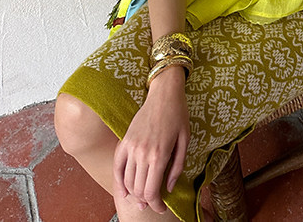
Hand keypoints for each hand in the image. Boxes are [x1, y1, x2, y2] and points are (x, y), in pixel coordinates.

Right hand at [113, 66, 189, 213]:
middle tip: (154, 203)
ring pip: (127, 181)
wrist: (164, 94)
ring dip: (134, 193)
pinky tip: (124, 191)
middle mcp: (142, 153)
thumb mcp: (185, 141)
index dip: (156, 204)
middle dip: (147, 201)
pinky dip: (118, 182)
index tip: (162, 208)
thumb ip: (177, 167)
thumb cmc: (178, 115)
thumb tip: (168, 188)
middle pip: (138, 189)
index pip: (152, 191)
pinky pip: (117, 167)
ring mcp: (131, 147)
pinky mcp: (124, 141)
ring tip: (143, 197)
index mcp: (160, 154)